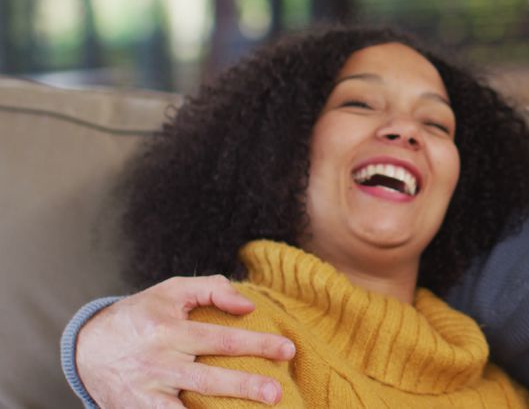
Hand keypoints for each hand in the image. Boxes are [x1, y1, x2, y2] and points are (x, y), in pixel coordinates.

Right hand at [75, 275, 295, 406]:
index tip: (288, 350)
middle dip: (245, 387)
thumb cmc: (141, 315)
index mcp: (168, 331)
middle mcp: (158, 363)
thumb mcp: (171, 291)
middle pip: (209, 379)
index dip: (257, 344)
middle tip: (276, 393)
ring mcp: (147, 391)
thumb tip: (249, 306)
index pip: (221, 339)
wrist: (87, 347)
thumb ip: (212, 290)